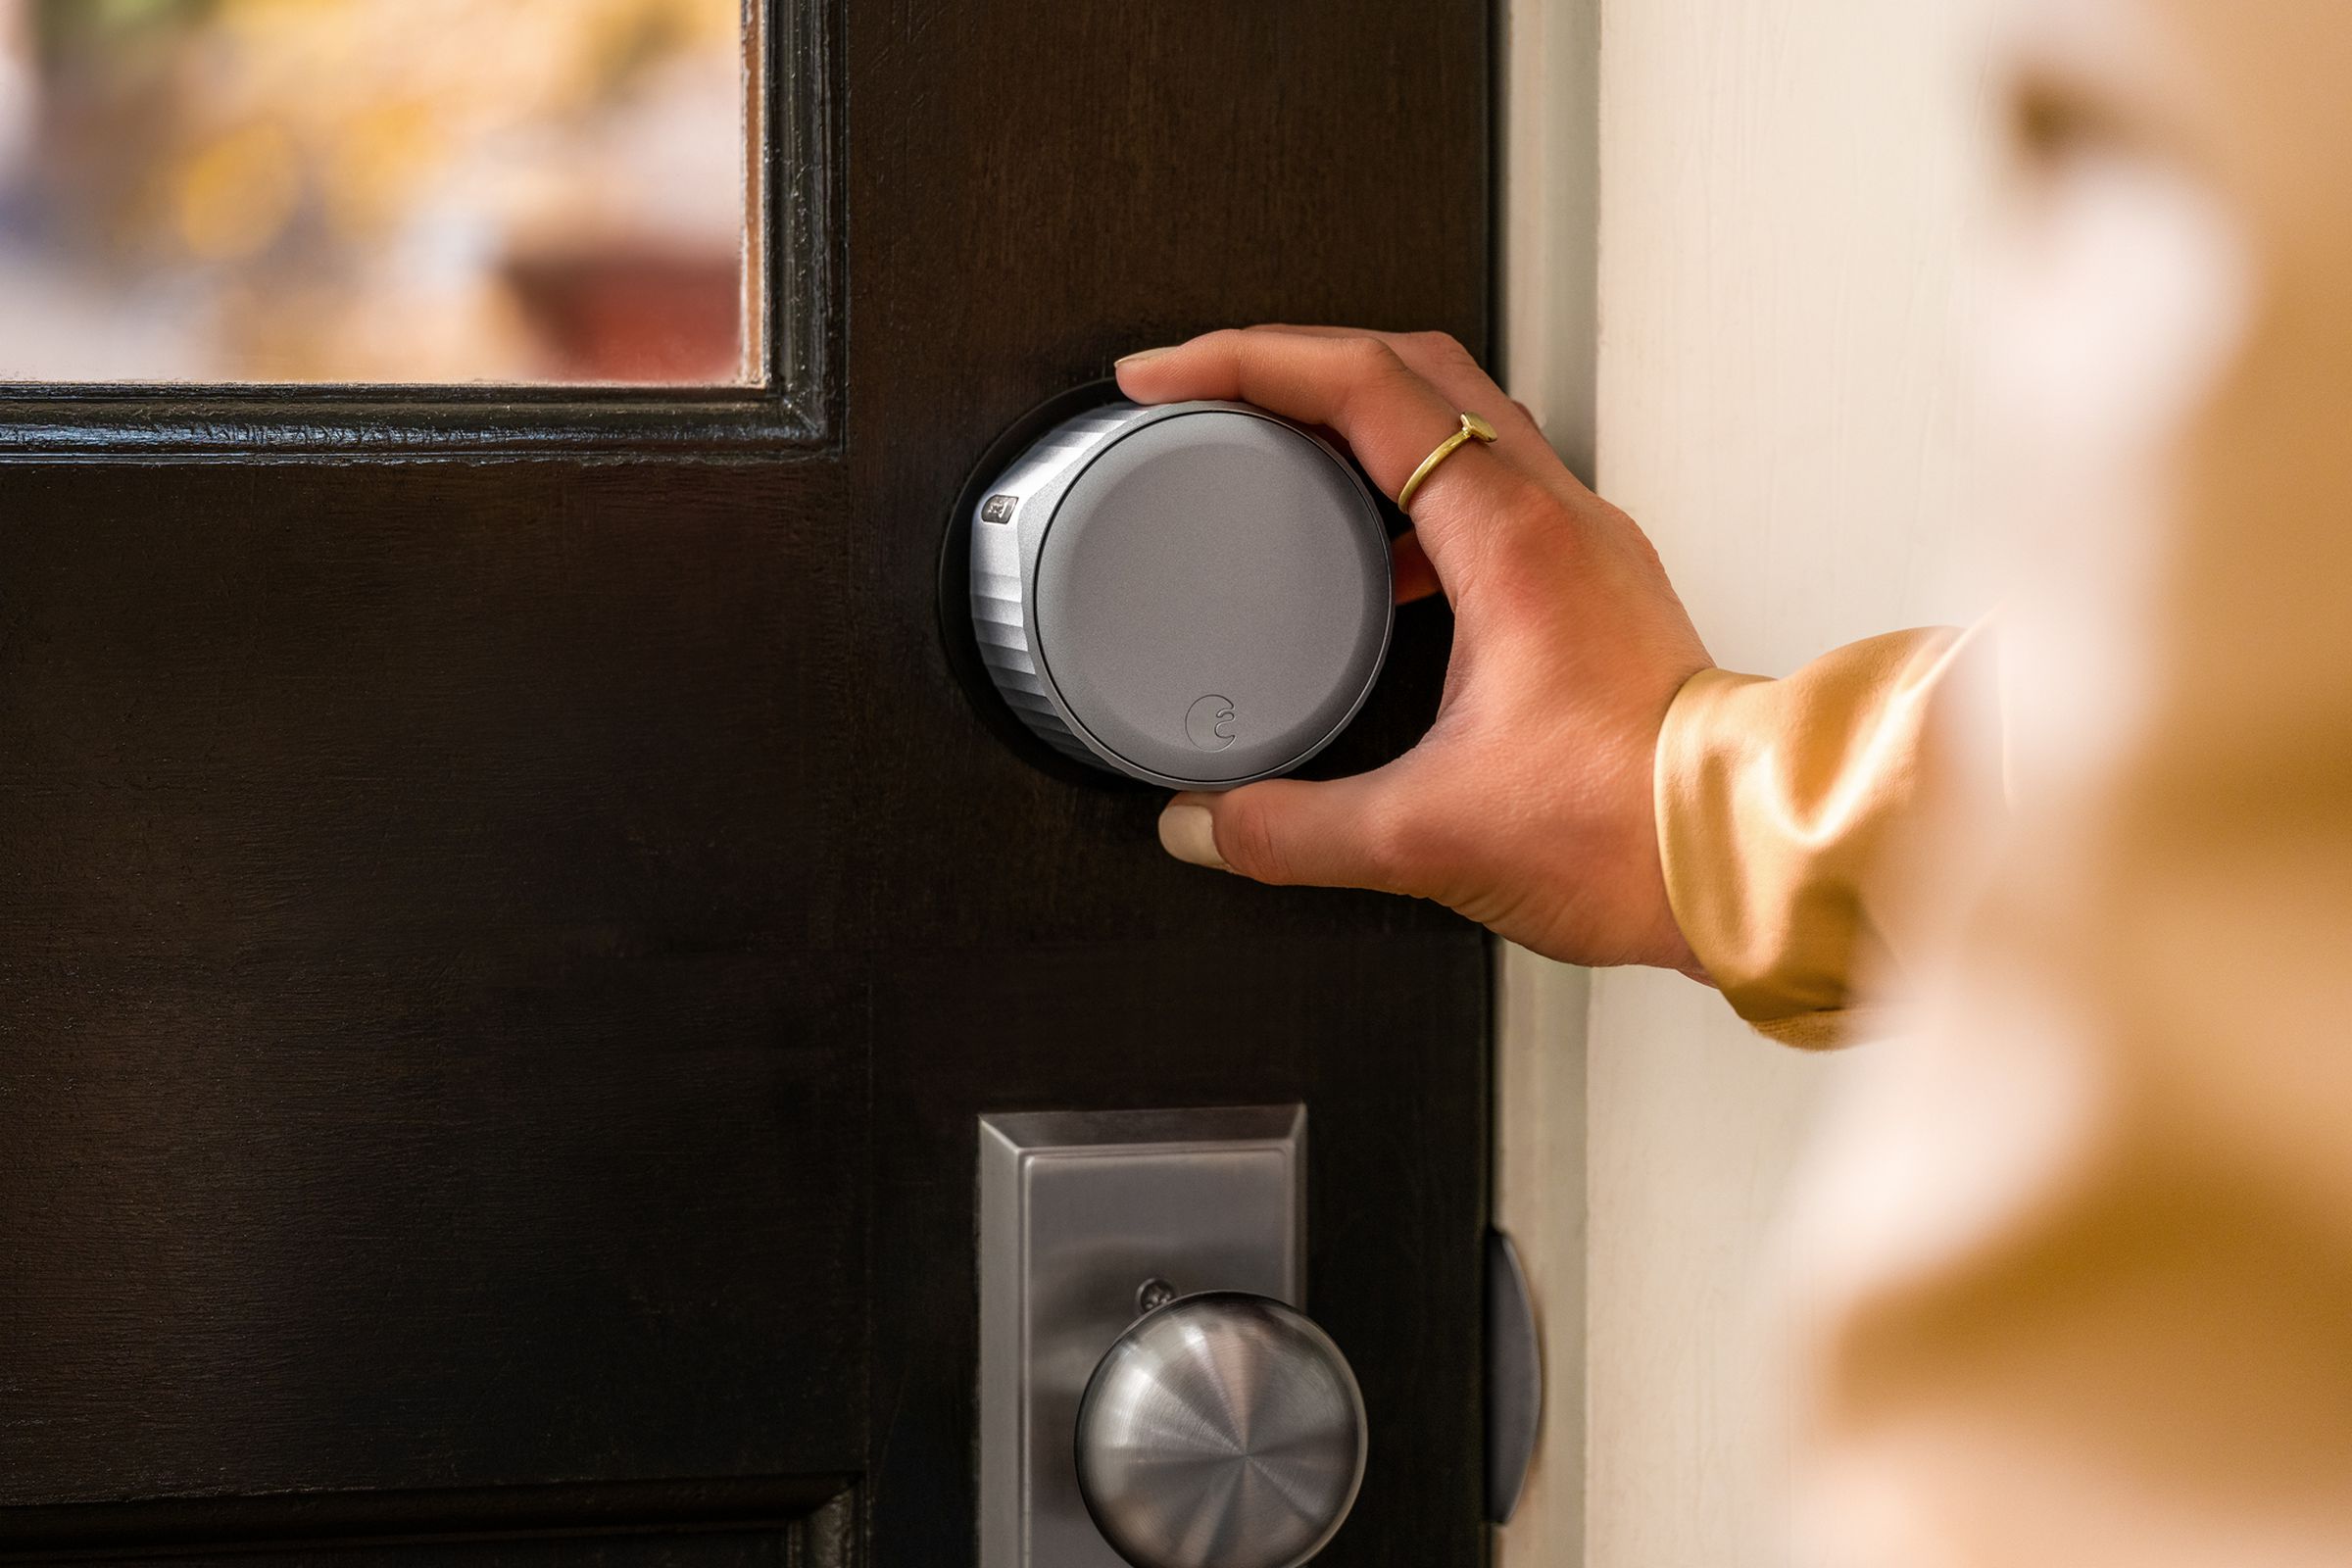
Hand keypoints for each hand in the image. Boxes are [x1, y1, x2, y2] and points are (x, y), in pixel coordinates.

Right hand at [1117, 326, 1711, 972]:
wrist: (1749, 860)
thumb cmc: (1636, 829)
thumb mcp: (1428, 837)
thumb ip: (1293, 831)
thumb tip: (1206, 827)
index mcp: (1509, 539)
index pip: (1362, 385)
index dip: (1246, 361)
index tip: (1169, 376)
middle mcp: (1554, 518)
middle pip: (1412, 367)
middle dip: (1295, 361)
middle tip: (1212, 388)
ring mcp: (1583, 546)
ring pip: (1459, 420)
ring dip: (1361, 419)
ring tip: (1282, 456)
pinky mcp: (1594, 589)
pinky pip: (1491, 491)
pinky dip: (1413, 495)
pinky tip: (1379, 568)